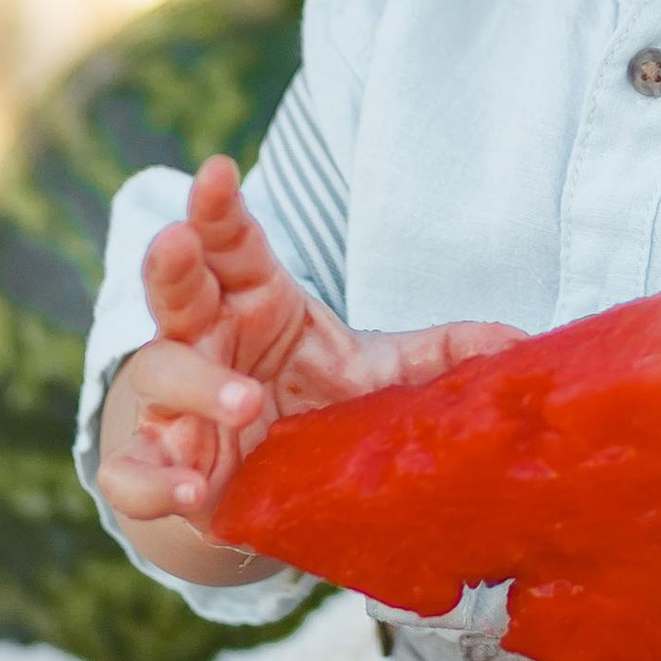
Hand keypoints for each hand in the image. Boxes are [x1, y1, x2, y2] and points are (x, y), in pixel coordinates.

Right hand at [97, 154, 518, 544]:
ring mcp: (174, 402)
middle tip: (178, 243)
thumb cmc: (310, 405)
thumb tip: (525, 346)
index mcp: (256, 299)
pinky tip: (188, 490)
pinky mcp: (160, 464)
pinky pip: (135, 471)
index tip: (216, 169)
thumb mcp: (378, 375)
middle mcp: (204, 339)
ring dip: (197, 386)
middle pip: (176, 287)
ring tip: (246, 403)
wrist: (262, 482)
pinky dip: (152, 480)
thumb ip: (442, 356)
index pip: (232, 242)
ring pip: (162, 376)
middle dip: (173, 262)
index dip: (219, 207)